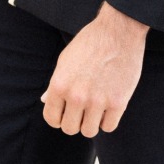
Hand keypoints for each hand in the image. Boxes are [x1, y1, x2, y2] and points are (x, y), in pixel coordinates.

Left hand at [41, 2, 147, 135]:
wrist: (118, 32)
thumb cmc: (89, 44)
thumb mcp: (65, 60)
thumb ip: (55, 84)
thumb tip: (45, 101)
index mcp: (60, 85)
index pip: (51, 119)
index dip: (57, 119)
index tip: (65, 114)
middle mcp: (77, 96)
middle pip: (70, 129)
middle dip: (75, 122)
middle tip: (81, 112)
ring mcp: (98, 101)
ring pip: (89, 131)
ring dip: (91, 123)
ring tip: (95, 110)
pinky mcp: (118, 103)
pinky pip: (109, 127)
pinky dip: (108, 120)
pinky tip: (108, 108)